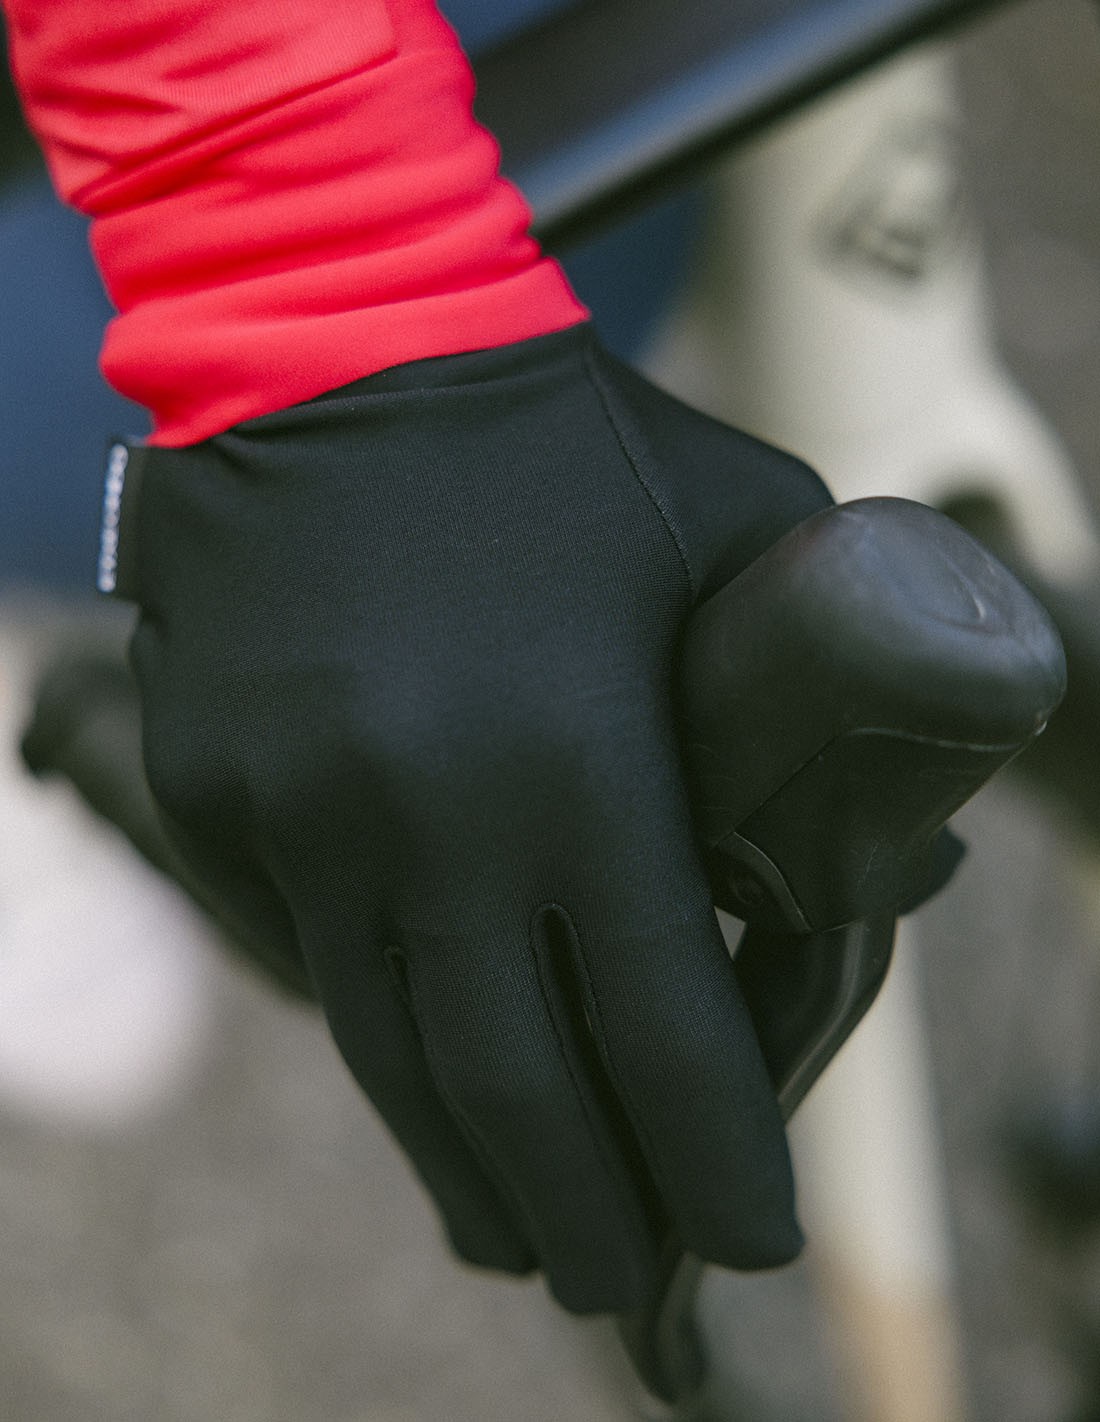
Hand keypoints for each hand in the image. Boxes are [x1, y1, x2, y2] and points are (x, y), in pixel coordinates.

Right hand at [123, 324, 830, 1311]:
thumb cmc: (569, 443)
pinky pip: (298, 949)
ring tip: (515, 1239)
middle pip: (516, 1083)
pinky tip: (418, 1075)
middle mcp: (427, 812)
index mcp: (581, 756)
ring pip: (389, 1050)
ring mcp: (299, 809)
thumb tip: (870, 852)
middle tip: (625, 1283)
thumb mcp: (744, 536)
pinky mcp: (214, 790)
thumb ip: (823, 693)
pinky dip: (371, 1033)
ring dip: (461, 1165)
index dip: (712, 1155)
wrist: (340, 340)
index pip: (665, 1022)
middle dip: (585, 1208)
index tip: (745, 1241)